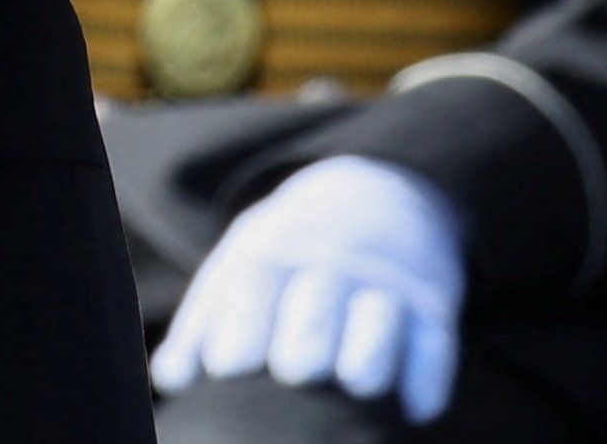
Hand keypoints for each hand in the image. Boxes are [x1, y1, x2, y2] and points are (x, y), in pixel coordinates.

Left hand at [155, 157, 463, 421]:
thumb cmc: (286, 258)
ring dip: (370, 353)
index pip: (252, 289)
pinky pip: (436, 341)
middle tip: (295, 372)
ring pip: (380, 319)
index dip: (241, 328)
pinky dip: (429, 375)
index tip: (227, 369)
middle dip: (305, 340)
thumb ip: (202, 325)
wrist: (370, 197)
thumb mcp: (239, 268)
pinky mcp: (432, 303)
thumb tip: (170, 380)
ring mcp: (383, 283)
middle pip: (317, 306)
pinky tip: (417, 409)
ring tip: (357, 385)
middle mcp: (328, 266)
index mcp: (270, 255)